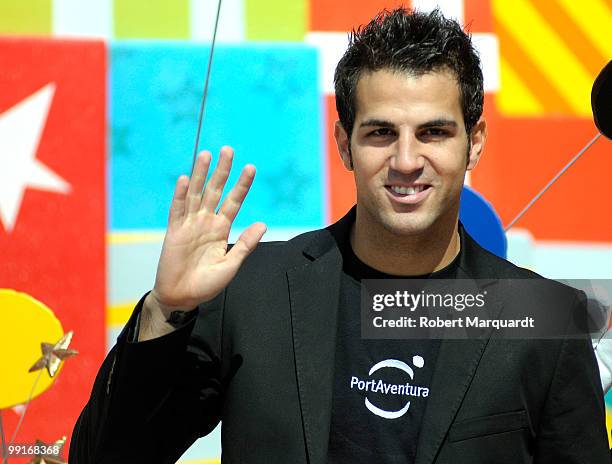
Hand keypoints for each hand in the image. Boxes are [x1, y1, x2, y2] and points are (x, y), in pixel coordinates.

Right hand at [145, 146, 265, 324]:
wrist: (183, 297)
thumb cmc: (206, 284)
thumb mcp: (231, 265)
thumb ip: (245, 244)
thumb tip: (263, 224)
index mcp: (221, 228)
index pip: (233, 201)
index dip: (242, 185)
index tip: (251, 168)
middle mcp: (206, 222)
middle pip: (215, 190)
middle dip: (222, 171)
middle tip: (228, 150)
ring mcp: (189, 224)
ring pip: (196, 194)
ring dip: (200, 174)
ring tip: (206, 155)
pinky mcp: (174, 231)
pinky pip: (177, 210)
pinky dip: (181, 194)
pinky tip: (186, 179)